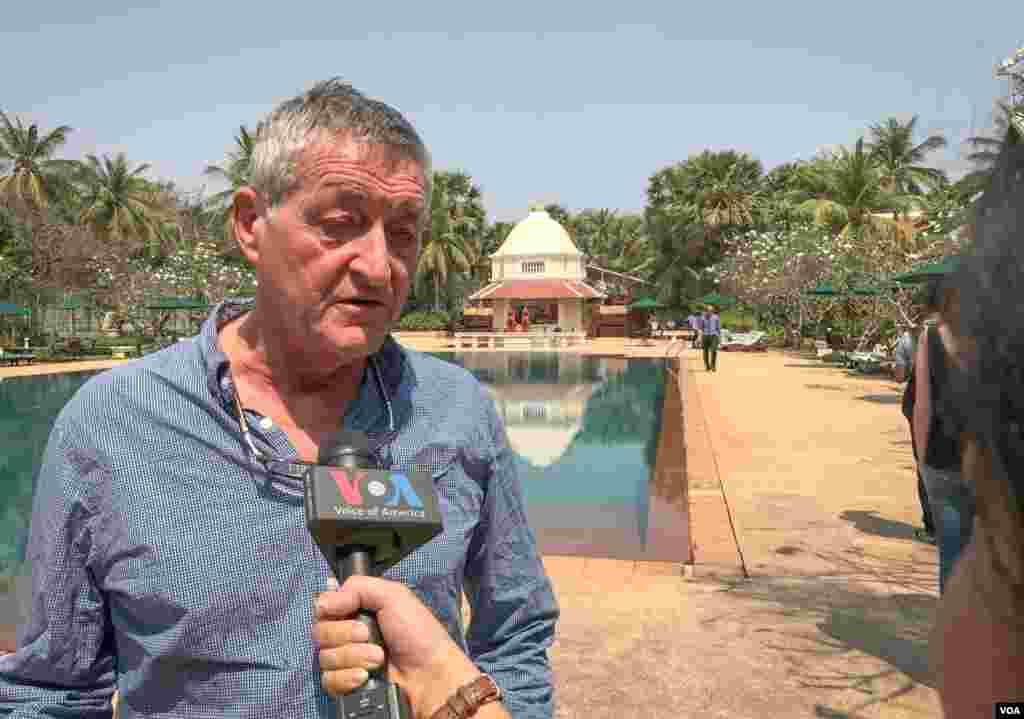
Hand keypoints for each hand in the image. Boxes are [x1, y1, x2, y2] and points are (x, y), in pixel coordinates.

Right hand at [313, 576, 482, 718]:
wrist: (430, 673)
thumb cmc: (418, 632)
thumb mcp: (393, 596)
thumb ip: (357, 587)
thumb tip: (323, 602)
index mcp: (356, 610)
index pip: (322, 607)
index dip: (330, 610)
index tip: (348, 611)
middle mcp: (347, 634)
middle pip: (319, 632)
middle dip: (346, 634)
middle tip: (369, 635)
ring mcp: (346, 661)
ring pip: (324, 657)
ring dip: (353, 656)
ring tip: (378, 659)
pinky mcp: (346, 686)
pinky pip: (328, 681)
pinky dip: (347, 678)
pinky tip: (365, 677)